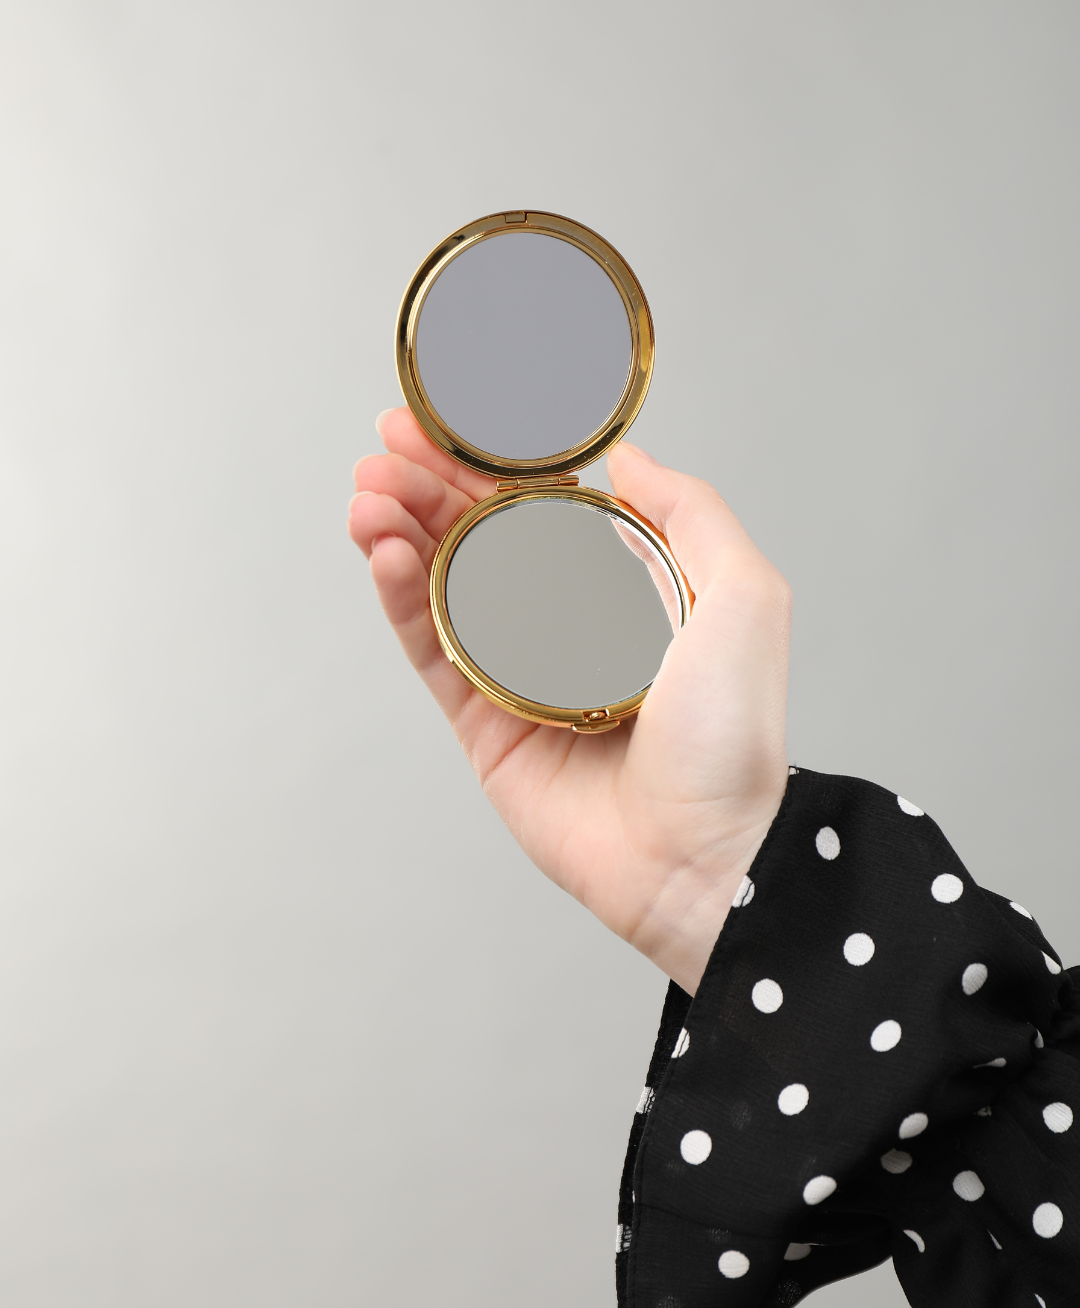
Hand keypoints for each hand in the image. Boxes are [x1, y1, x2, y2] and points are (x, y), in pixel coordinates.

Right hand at [349, 409, 791, 993]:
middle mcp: (566, 629)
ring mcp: (518, 677)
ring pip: (445, 589)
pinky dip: (402, 599)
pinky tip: (382, 550)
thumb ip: (690, 514)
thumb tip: (625, 458)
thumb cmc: (733, 735)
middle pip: (481, 541)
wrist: (704, 856)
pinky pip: (433, 652)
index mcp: (623, 593)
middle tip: (383, 446)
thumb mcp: (744, 597)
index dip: (491, 464)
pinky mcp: (484, 727)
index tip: (445, 422)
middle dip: (429, 487)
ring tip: (368, 492)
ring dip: (401, 533)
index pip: (542, 511)